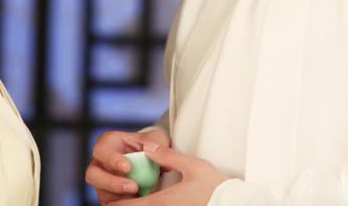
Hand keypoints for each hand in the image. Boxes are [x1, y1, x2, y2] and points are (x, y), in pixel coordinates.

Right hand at [86, 129, 171, 203]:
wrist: (155, 162)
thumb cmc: (152, 146)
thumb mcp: (156, 139)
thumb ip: (155, 142)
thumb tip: (151, 149)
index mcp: (109, 142)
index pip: (101, 149)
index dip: (111, 159)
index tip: (128, 168)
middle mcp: (101, 161)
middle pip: (92, 173)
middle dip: (111, 182)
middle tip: (133, 187)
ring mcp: (102, 179)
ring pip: (100, 191)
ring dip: (117, 195)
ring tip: (138, 194)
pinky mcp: (107, 194)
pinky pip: (109, 202)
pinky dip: (121, 202)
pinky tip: (136, 199)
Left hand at [110, 142, 228, 205]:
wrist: (234, 204)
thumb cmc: (215, 188)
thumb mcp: (192, 166)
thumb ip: (168, 156)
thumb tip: (148, 149)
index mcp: (160, 203)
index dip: (113, 201)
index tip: (112, 191)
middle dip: (121, 204)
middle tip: (120, 194)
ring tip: (135, 197)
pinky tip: (152, 201)